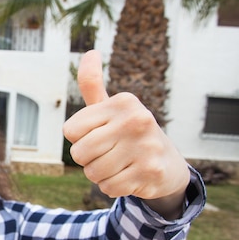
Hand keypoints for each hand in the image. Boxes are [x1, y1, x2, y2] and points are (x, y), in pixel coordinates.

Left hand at [63, 50, 189, 218]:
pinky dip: (113, 187)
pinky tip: (130, 176)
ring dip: (100, 174)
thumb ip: (93, 84)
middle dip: (88, 159)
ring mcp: (146, 147)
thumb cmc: (128, 133)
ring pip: (93, 173)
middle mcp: (137, 120)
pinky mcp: (150, 172)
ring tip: (120, 164)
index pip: (70, 131)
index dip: (79, 139)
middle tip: (109, 153)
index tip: (100, 135)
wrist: (168, 164)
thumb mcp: (110, 108)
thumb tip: (90, 52)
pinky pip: (108, 187)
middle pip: (79, 153)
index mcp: (123, 102)